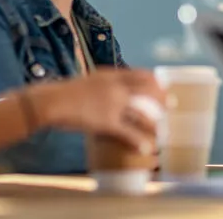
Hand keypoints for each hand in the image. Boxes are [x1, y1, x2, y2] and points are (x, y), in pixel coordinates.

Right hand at [26, 68, 165, 154]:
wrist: (50, 101)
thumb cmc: (66, 92)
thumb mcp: (89, 80)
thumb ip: (104, 83)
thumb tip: (114, 87)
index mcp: (112, 75)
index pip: (141, 74)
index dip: (156, 81)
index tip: (164, 85)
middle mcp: (116, 87)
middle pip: (147, 92)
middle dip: (162, 99)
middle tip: (172, 105)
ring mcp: (113, 104)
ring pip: (142, 113)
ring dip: (155, 123)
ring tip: (163, 131)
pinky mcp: (106, 121)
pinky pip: (128, 132)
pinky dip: (138, 141)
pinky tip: (146, 148)